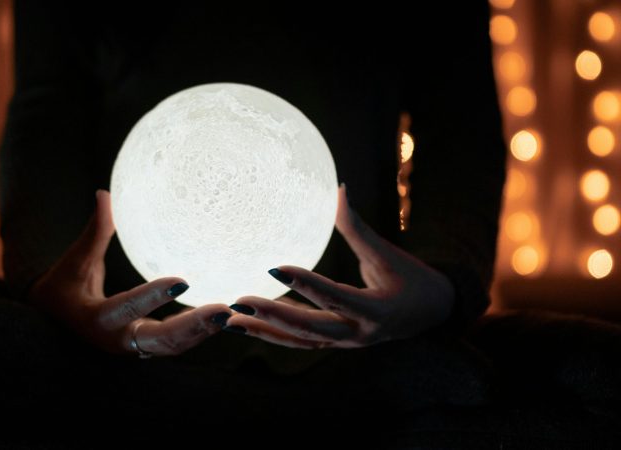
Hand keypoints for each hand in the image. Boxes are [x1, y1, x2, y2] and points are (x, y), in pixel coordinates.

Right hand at [29, 189, 230, 356]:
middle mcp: (119, 340)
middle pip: (162, 340)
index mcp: (97, 320)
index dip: (152, 297)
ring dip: (203, 332)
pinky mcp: (147, 347)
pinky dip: (198, 332)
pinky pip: (176, 343)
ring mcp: (135, 348)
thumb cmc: (62, 290)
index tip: (182, 283)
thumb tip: (105, 194)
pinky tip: (222, 317)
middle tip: (223, 311)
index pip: (126, 308)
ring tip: (231, 313)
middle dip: (194, 328)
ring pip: (174, 346)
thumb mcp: (74, 263)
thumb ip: (95, 232)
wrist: (58, 326)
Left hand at [225, 184, 453, 347]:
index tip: (275, 268)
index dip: (307, 284)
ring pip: (299, 341)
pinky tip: (245, 323)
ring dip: (263, 331)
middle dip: (273, 316)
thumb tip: (338, 190)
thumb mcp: (389, 255)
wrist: (432, 315)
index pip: (336, 297)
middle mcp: (358, 334)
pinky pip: (299, 342)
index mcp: (377, 311)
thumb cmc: (412, 280)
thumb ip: (358, 228)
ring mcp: (344, 343)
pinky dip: (272, 333)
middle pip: (311, 329)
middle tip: (240, 302)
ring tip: (229, 319)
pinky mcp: (334, 344)